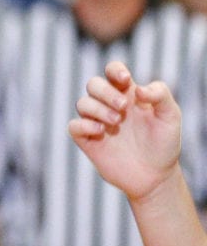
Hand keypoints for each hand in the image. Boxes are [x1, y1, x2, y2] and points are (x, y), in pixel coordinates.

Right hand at [71, 61, 183, 202]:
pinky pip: (74, 126)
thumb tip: (137, 89)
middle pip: (93, 84)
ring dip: (97, 109)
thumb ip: (160, 95)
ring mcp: (97, 123)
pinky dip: (84, 125)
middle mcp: (110, 106)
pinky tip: (101, 133)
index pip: (113, 71)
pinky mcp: (88, 141)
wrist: (155, 175)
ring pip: (82, 103)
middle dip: (105, 92)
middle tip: (123, 108)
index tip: (125, 81)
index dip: (114, 70)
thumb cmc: (164, 144)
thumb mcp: (171, 116)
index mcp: (128, 95)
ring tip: (116, 122)